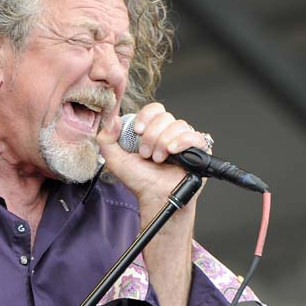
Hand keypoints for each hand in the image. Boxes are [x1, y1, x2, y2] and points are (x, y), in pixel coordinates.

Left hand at [97, 103, 211, 211]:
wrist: (155, 196)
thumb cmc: (138, 180)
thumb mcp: (115, 159)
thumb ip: (106, 139)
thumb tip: (113, 119)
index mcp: (151, 130)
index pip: (154, 109)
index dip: (145, 117)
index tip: (137, 131)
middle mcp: (168, 132)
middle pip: (165, 116)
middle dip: (151, 136)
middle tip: (146, 154)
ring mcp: (184, 140)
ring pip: (178, 125)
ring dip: (163, 143)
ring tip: (158, 159)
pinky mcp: (198, 149)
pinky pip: (194, 136)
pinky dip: (182, 142)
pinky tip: (173, 153)